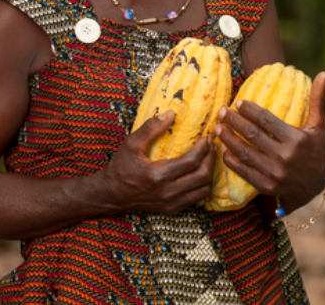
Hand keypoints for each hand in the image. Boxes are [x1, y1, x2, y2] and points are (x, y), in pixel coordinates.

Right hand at [97, 110, 214, 214]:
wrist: (112, 193)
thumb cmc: (122, 167)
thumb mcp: (131, 144)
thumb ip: (150, 128)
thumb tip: (171, 114)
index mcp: (158, 175)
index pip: (191, 162)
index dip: (203, 148)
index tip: (207, 138)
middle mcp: (167, 192)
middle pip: (202, 176)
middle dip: (211, 159)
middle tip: (212, 146)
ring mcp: (171, 203)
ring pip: (204, 190)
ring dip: (210, 173)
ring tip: (209, 159)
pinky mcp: (172, 209)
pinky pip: (197, 199)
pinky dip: (203, 185)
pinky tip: (201, 173)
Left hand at [215, 72, 324, 212]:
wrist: (316, 186)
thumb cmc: (316, 150)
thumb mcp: (320, 126)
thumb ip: (318, 100)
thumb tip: (323, 74)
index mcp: (296, 140)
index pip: (267, 120)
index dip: (250, 110)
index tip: (238, 102)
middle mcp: (284, 157)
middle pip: (252, 135)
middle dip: (234, 122)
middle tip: (222, 112)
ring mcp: (274, 173)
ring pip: (245, 153)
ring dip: (228, 140)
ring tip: (217, 129)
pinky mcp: (266, 186)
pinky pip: (244, 172)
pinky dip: (232, 161)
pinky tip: (224, 151)